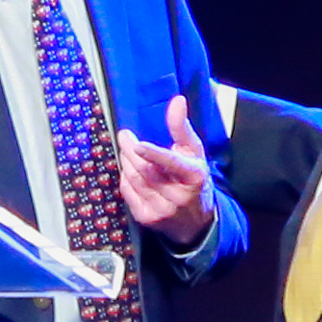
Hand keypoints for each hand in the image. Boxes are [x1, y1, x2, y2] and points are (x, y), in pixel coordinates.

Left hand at [115, 94, 218, 238]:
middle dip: (130, 150)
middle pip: (145, 170)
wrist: (196, 221)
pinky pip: (127, 192)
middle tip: (125, 136)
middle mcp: (178, 197)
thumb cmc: (194, 179)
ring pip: (134, 179)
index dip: (154, 154)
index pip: (171, 164)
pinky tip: (130, 170)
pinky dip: (125, 178)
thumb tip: (177, 101)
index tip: (138, 145)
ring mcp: (161, 210)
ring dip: (126, 161)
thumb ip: (182, 127)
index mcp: (193, 177)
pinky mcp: (147, 218)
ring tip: (127, 150)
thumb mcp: (194, 152)